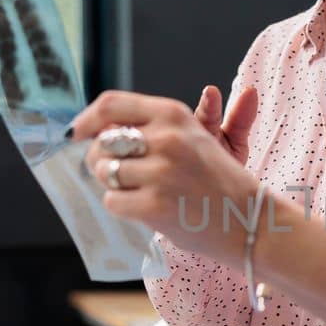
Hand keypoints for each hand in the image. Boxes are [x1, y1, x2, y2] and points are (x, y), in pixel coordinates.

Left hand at [71, 90, 260, 260]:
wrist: (249, 220)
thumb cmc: (217, 180)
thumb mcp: (192, 137)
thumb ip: (148, 128)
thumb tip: (93, 130)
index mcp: (173, 114)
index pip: (110, 105)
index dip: (86, 119)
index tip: (76, 134)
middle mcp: (167, 138)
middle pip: (102, 142)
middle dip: (98, 160)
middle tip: (112, 173)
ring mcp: (161, 172)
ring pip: (105, 172)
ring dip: (112, 185)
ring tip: (137, 191)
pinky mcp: (156, 204)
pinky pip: (113, 201)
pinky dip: (121, 207)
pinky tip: (144, 208)